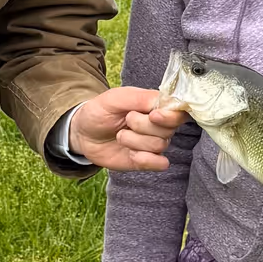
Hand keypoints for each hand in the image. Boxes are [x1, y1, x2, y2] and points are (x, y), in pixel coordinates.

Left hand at [67, 88, 187, 172]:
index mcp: (155, 106)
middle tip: (126, 121)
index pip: (178, 112)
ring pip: (159, 145)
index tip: (153, 115)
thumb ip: (139, 97)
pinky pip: (159, 164)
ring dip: (135, 141)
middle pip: (168, 130)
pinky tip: (131, 154)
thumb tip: (163, 101)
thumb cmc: (100, 111)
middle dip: (143, 126)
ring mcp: (153, 144)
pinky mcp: (147, 161)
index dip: (170, 116)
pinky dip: (145, 159)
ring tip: (120, 135)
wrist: (84, 134)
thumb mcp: (114, 98)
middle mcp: (159, 126)